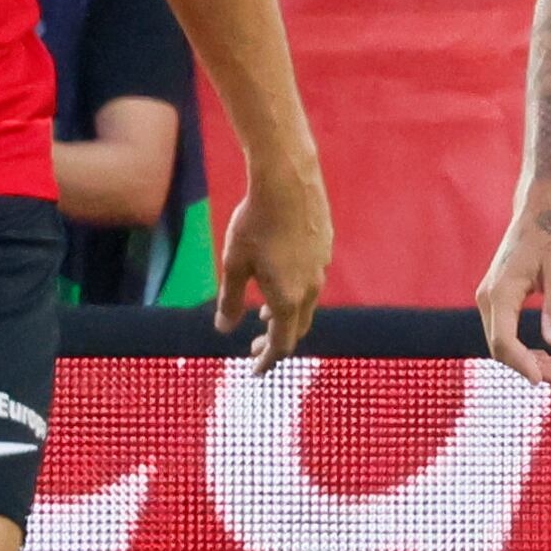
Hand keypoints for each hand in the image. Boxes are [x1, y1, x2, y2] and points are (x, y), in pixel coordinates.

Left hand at [215, 166, 330, 367]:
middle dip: (276, 339)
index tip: (254, 369)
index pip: (281, 344)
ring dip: (286, 314)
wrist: (287, 181)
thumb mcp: (234, 264)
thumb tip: (224, 329)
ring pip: (307, 303)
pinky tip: (280, 274)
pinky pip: (313, 279)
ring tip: (264, 311)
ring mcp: (322, 267)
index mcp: (288, 299)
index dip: (266, 360)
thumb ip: (230, 300)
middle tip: (255, 342)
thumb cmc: (255, 223)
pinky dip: (296, 290)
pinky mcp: (326, 247)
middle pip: (297, 328)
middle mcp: (311, 288)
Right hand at [475, 181, 550, 386]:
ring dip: (526, 360)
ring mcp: (489, 299)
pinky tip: (547, 355)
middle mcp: (488, 298)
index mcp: (501, 293)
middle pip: (499, 347)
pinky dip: (522, 347)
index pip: (503, 340)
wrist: (536, 214)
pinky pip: (504, 332)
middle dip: (527, 366)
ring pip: (501, 342)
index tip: (541, 380)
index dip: (521, 364)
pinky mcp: (496, 299)